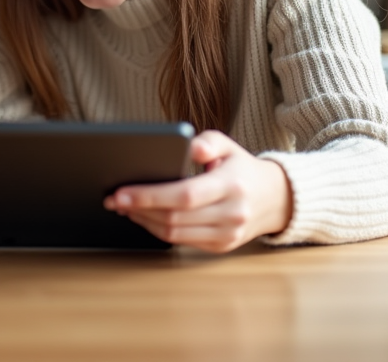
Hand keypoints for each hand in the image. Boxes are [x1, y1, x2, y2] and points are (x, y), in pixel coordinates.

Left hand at [103, 131, 292, 252]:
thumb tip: (189, 145)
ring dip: (144, 221)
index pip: (183, 195)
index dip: (149, 196)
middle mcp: (231, 214)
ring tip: (124, 206)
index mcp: (231, 186)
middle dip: (138, 208)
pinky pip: (182, 241)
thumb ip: (207, 142)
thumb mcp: (228, 145)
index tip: (121, 192)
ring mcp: (226, 235)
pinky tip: (144, 217)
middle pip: (174, 217)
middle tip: (114, 198)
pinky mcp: (220, 247)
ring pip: (174, 234)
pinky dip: (158, 230)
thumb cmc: (241, 168)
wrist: (274, 199)